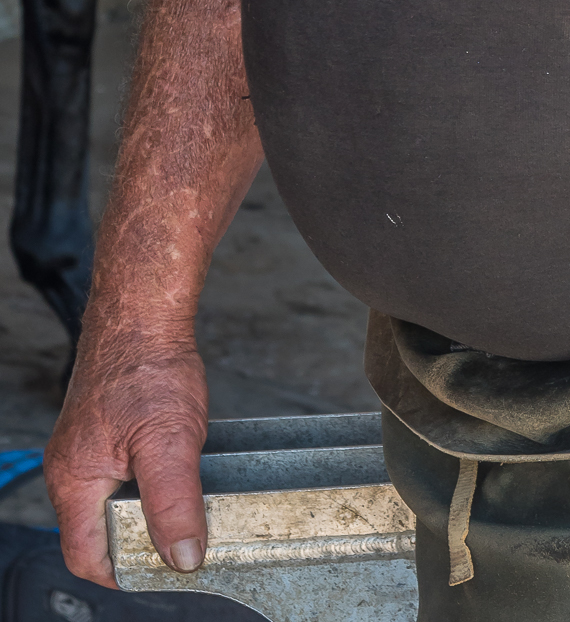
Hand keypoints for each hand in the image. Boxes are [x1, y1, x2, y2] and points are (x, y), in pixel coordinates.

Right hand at [45, 328, 208, 587]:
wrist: (143, 311)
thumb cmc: (148, 365)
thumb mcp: (170, 442)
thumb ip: (174, 503)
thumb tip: (183, 557)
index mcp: (74, 480)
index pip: (86, 555)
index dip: (123, 572)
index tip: (162, 572)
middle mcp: (71, 467)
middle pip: (99, 531)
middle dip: (138, 540)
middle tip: (181, 537)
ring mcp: (85, 447)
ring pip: (112, 501)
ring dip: (146, 508)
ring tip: (184, 499)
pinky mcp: (104, 430)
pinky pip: (120, 473)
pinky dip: (147, 480)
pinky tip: (176, 467)